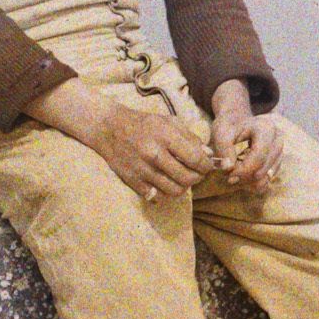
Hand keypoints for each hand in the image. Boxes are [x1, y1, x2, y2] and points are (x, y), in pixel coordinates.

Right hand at [23, 76, 213, 201]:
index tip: (207, 166)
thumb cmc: (144, 124)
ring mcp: (142, 170)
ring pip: (174, 191)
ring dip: (182, 187)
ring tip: (181, 178)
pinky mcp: (132, 180)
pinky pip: (156, 196)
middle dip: (197, 178)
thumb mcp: (169, 122)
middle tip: (196, 173)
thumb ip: (190, 137)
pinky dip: (164, 192)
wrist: (109, 128)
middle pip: (187, 179)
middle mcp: (154, 154)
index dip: (206, 166)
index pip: (196, 159)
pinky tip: (163, 182)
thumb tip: (209, 154)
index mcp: (165, 136)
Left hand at [209, 83, 283, 191]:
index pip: (259, 156)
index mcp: (266, 129)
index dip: (244, 170)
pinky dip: (254, 183)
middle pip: (263, 169)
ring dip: (249, 181)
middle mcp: (278, 141)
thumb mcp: (221, 132)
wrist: (238, 122)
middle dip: (244, 177)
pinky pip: (267, 180)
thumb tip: (228, 168)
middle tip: (229, 176)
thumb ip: (223, 148)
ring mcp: (280, 152)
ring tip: (235, 175)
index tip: (228, 175)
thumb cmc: (229, 127)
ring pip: (266, 177)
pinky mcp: (278, 163)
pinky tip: (243, 177)